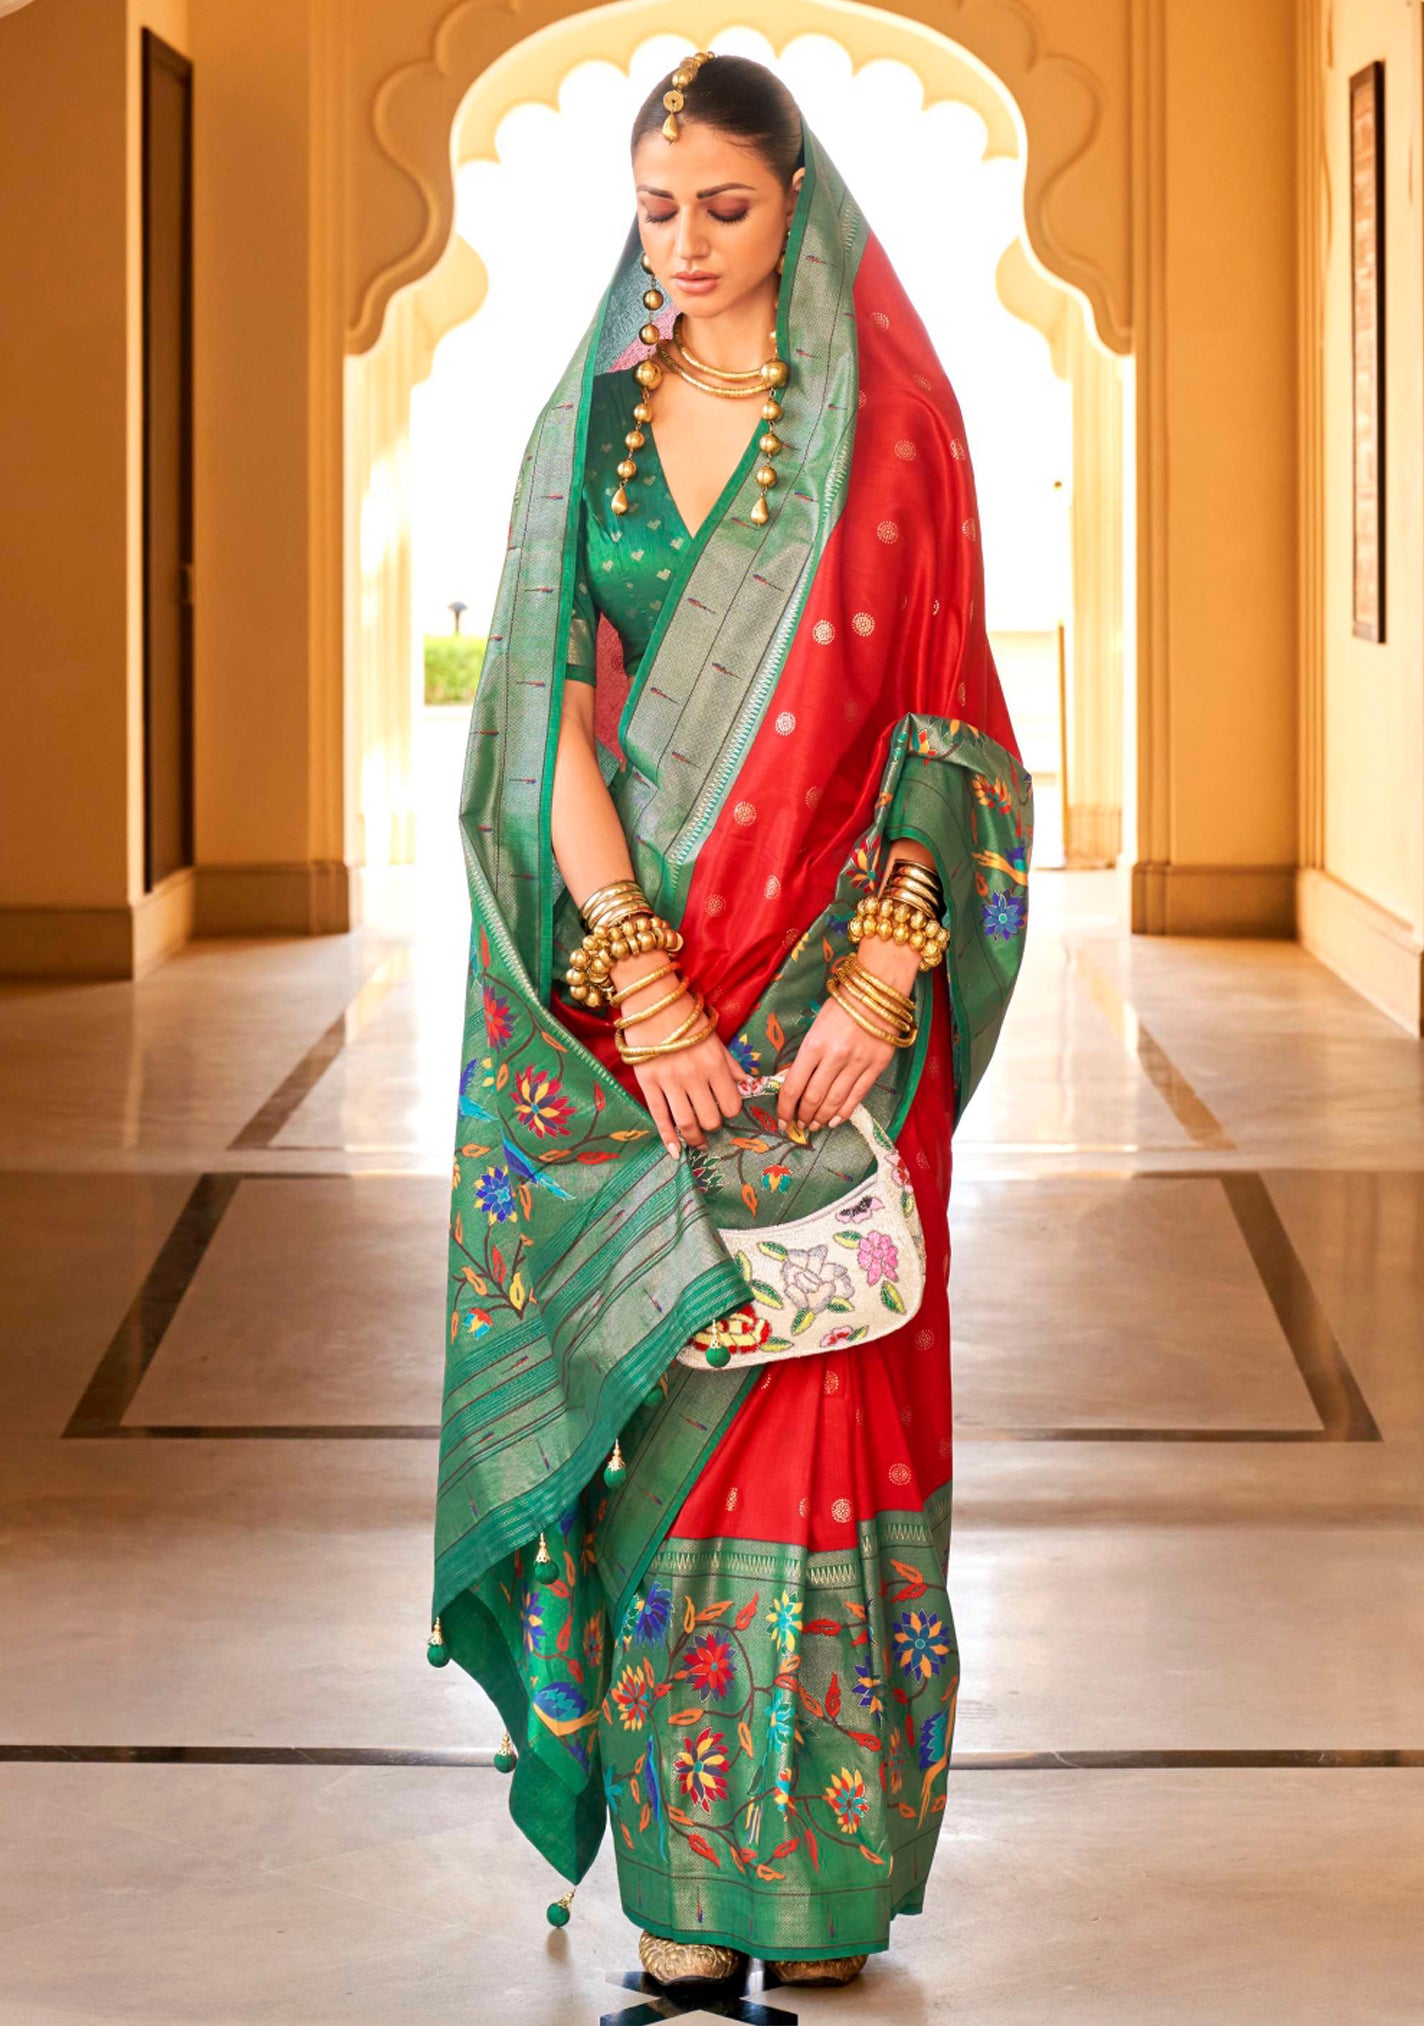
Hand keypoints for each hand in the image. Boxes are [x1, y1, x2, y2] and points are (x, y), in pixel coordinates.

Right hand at [613, 955, 744, 1154]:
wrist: (650, 1002)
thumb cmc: (685, 1017)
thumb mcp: (714, 1037)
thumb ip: (731, 1064)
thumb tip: (748, 1085)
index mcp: (715, 1064)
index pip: (731, 1103)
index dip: (730, 1111)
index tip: (726, 1110)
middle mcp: (695, 1076)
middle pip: (710, 1118)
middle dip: (712, 1125)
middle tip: (710, 1124)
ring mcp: (670, 1082)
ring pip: (687, 1123)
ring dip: (695, 1138)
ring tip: (698, 1143)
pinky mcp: (648, 1084)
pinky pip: (660, 1117)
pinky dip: (668, 1138)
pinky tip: (675, 1151)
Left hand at [775, 939, 919, 1131]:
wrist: (876, 994)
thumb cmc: (841, 1007)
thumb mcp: (815, 1028)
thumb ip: (806, 1056)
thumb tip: (795, 1085)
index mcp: (813, 1045)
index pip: (793, 1086)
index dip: (785, 1109)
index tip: (782, 1121)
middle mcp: (834, 1057)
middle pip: (813, 1098)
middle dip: (803, 1116)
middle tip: (799, 1125)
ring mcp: (857, 1064)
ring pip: (834, 1102)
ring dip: (821, 1118)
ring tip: (814, 1125)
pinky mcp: (876, 1068)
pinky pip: (857, 1097)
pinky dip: (844, 1113)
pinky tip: (835, 1121)